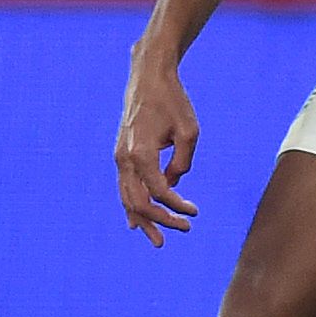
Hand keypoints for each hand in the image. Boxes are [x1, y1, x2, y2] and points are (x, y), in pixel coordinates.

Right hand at [114, 51, 201, 245]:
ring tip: (158, 240)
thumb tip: (173, 185)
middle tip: (184, 230)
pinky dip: (131, 206)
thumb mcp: (189, 131)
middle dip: (160, 221)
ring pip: (126, 198)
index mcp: (141, 153)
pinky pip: (124, 187)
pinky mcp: (121, 154)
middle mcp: (125, 158)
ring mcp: (119, 157)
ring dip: (143, 220)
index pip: (158, 192)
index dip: (176, 206)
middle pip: (138, 203)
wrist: (148, 76)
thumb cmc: (173, 102)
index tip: (195, 212)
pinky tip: (136, 223)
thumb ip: (183, 162)